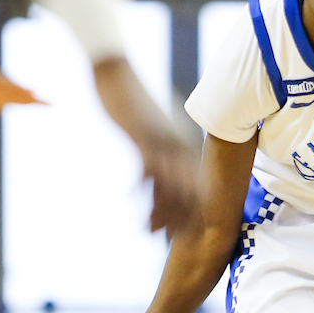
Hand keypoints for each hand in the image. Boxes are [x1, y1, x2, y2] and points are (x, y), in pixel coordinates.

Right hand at [93, 56, 198, 238]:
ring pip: (170, 187)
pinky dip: (139, 192)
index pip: (196, 184)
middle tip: (169, 241)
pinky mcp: (144, 138)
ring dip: (159, 212)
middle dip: (181, 220)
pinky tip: (129, 204)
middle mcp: (179, 145)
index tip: (186, 232)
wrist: (117, 70)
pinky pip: (147, 172)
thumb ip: (159, 146)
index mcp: (183, 143)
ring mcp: (163, 142)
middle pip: (190, 191)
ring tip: (148, 232)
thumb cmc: (131, 99)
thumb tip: (158, 166)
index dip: (193, 211)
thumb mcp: (151, 126)